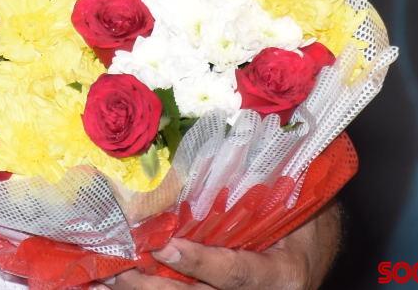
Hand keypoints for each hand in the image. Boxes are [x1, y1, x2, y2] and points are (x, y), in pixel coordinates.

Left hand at [106, 203, 340, 289]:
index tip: (166, 247)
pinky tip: (114, 284)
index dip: (202, 263)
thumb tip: (216, 142)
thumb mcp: (288, 202)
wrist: (311, 251)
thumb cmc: (300, 215)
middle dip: (156, 287)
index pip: (237, 273)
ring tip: (106, 278)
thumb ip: (256, 188)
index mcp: (282, 274)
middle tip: (120, 268)